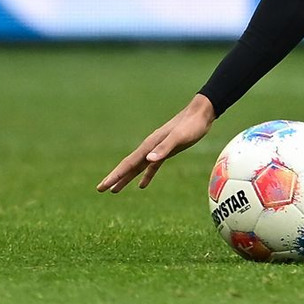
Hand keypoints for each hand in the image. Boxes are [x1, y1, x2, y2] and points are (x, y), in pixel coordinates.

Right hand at [96, 93, 216, 192]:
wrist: (202, 113)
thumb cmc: (192, 125)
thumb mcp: (180, 137)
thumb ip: (164, 147)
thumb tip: (148, 159)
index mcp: (150, 144)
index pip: (129, 162)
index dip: (116, 175)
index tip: (103, 186)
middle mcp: (151, 146)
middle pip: (129, 165)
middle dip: (115, 177)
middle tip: (100, 189)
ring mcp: (158, 148)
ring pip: (138, 166)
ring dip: (127, 178)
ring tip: (114, 190)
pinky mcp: (167, 150)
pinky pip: (152, 166)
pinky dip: (146, 175)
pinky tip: (142, 185)